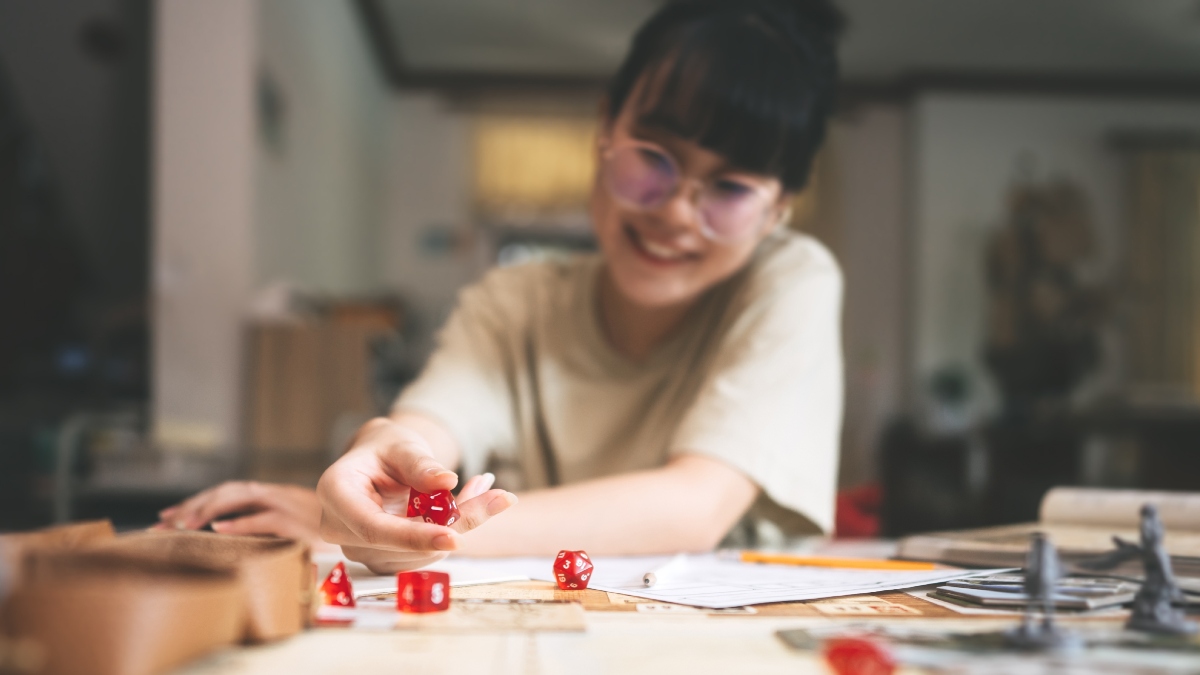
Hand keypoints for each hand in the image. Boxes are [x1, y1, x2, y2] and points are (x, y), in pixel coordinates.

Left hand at [154, 481, 328, 548]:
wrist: (363, 524)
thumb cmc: (328, 531)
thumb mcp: (294, 525)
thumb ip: (266, 526)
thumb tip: (229, 536)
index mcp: (274, 495)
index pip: (228, 493)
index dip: (197, 502)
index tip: (168, 516)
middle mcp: (277, 495)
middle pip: (228, 492)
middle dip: (193, 505)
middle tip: (163, 523)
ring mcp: (288, 505)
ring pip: (240, 497)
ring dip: (209, 509)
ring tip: (183, 523)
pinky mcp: (297, 521)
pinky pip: (264, 519)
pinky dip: (240, 524)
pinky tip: (218, 530)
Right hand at [316, 417, 516, 573]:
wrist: (379, 462)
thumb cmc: (385, 448)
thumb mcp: (402, 444)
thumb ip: (420, 464)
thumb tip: (446, 481)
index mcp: (336, 494)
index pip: (373, 528)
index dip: (415, 537)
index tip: (455, 538)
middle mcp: (341, 529)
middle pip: (404, 544)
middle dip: (456, 524)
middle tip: (500, 497)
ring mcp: (362, 550)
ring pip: (422, 553)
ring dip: (460, 525)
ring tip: (484, 490)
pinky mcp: (385, 559)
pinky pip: (427, 553)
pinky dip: (454, 531)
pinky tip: (469, 504)